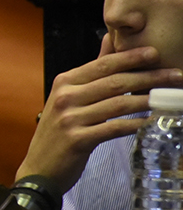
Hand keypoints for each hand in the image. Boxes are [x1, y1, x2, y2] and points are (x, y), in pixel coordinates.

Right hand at [16, 36, 182, 196]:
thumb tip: (109, 41)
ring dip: (149, 100)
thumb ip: (91, 72)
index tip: (155, 53)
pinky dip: (136, 124)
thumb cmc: (59, 131)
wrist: (39, 168)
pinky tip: (152, 121)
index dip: (130, 58)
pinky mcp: (78, 139)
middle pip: (114, 82)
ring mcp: (70, 118)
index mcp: (64, 82)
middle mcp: (66, 97)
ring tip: (170, 98)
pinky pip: (115, 128)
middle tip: (175, 75)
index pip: (102, 64)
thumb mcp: (68, 97)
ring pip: (118, 104)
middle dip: (149, 77)